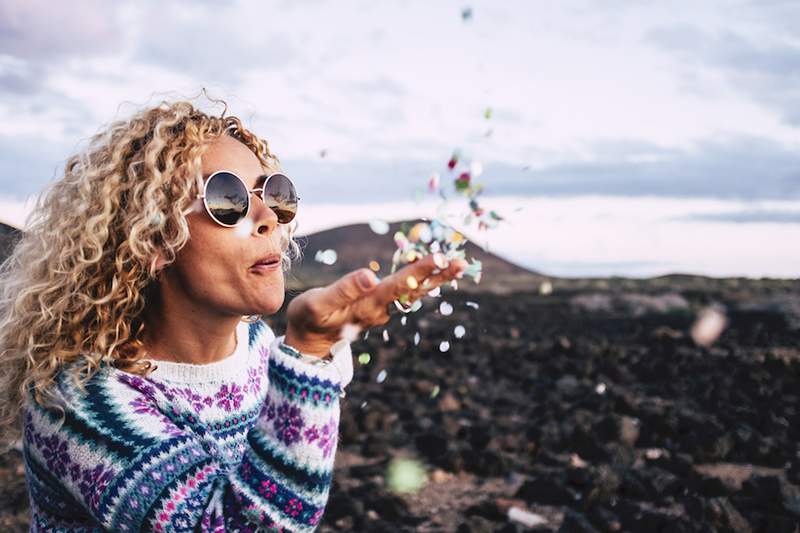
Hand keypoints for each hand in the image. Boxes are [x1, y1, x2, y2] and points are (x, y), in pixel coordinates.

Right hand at [284, 253, 466, 355]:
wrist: (308, 340)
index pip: (399, 286)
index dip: (419, 271)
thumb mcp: (319, 305)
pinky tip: (434, 271)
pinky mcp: (379, 307)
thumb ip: (343, 290)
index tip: (439, 258)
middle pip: (414, 290)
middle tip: (462, 262)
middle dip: (438, 275)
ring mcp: (382, 309)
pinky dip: (421, 280)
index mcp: (368, 306)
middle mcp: (381, 309)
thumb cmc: (309, 318)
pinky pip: (405, 292)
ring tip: (457, 264)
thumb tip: (370, 275)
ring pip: (412, 292)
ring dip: (435, 278)